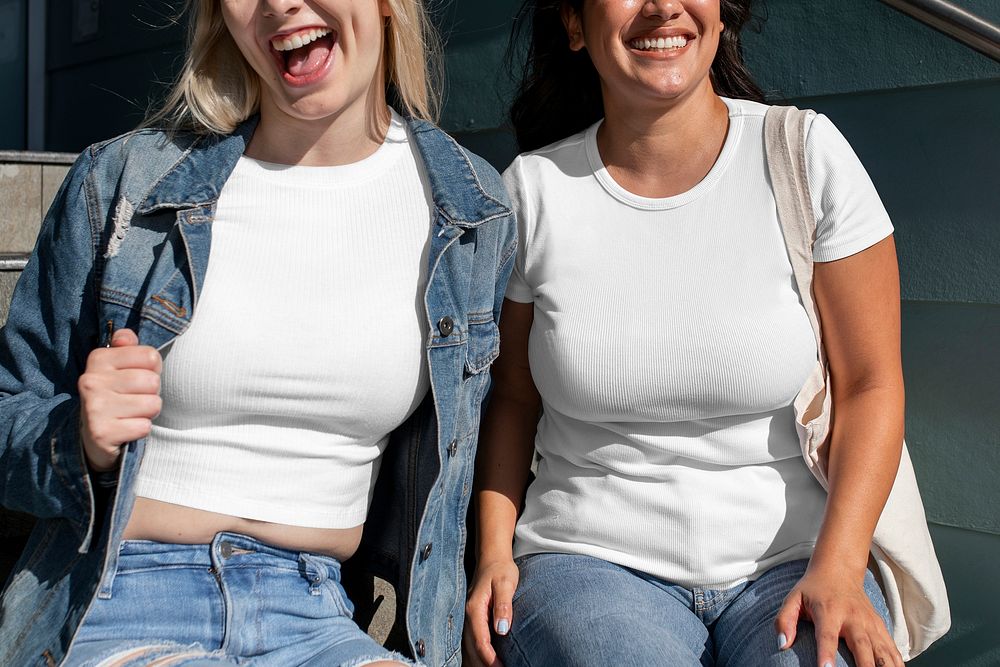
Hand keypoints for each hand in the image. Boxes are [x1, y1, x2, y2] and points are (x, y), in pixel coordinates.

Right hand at [78, 328, 162, 471]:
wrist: (91, 435)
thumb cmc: (115, 395)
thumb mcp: (119, 367)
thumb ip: (127, 347)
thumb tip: (126, 336)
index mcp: (98, 359)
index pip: (151, 356)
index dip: (153, 370)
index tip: (137, 377)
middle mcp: (91, 381)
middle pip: (153, 381)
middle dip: (152, 393)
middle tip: (135, 399)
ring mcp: (94, 407)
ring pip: (152, 404)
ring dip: (148, 412)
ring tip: (131, 414)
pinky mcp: (101, 432)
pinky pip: (144, 427)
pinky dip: (140, 429)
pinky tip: (126, 428)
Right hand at [463, 557, 518, 666]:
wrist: (491, 557)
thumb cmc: (501, 570)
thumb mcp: (506, 583)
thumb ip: (503, 605)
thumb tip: (502, 629)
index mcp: (474, 609)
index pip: (480, 640)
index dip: (490, 658)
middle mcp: (467, 615)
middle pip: (471, 648)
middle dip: (483, 664)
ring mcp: (466, 617)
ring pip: (467, 647)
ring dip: (478, 662)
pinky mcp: (471, 618)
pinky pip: (470, 641)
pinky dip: (475, 654)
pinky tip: (484, 661)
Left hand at [775, 566, 902, 666]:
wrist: (839, 570)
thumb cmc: (812, 589)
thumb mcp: (793, 598)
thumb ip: (784, 620)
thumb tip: (781, 644)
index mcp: (829, 611)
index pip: (827, 635)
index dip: (827, 654)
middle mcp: (853, 617)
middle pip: (861, 646)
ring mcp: (870, 622)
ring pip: (882, 649)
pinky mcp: (880, 626)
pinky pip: (892, 648)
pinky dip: (897, 663)